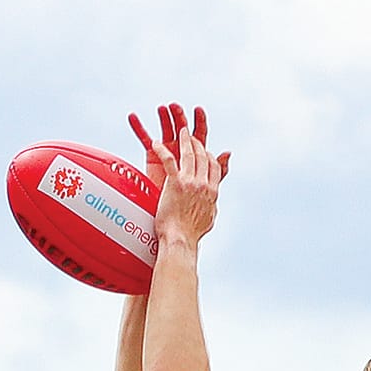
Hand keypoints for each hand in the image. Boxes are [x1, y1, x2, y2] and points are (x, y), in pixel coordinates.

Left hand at [128, 103, 230, 248]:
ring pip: (189, 154)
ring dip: (184, 140)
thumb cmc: (190, 235)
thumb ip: (212, 205)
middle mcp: (204, 184)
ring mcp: (190, 182)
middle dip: (197, 143)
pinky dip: (162, 150)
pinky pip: (168, 160)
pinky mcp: (175, 183)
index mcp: (212, 192)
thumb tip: (214, 204)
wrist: (180, 241)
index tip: (202, 150)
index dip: (208, 155)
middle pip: (203, 156)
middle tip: (189, 135)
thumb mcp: (209, 218)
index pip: (214, 167)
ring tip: (179, 130)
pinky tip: (155, 143)